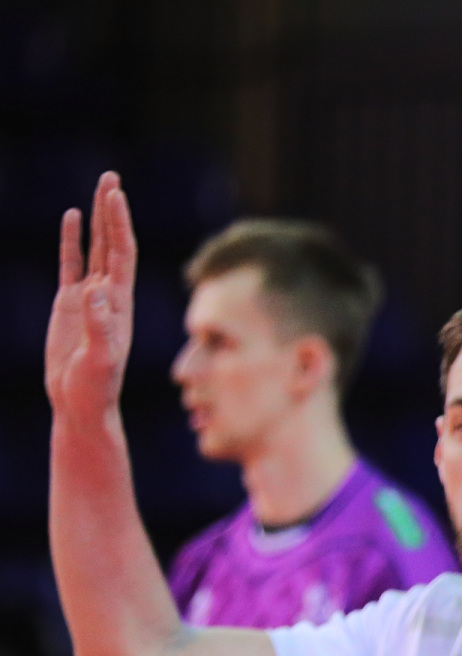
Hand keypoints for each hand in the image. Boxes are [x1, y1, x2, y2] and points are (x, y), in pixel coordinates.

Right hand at [44, 172, 135, 422]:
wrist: (81, 403)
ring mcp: (91, 297)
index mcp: (121, 303)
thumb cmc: (95, 387)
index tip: (116, 195)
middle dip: (112, 210)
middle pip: (113, 243)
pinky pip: (71, 264)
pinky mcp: (69, 304)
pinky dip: (72, 240)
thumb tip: (96, 291)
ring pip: (95, 248)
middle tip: (111, 177)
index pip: (123, 254)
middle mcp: (110, 294)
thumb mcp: (98, 358)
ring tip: (99, 187)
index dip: (120, 225)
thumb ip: (98, 326)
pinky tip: (72, 217)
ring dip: (97, 219)